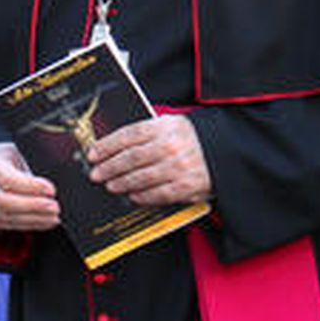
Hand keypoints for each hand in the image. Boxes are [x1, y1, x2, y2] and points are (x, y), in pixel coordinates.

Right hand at [0, 142, 58, 231]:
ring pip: (5, 217)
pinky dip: (28, 225)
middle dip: (33, 206)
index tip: (52, 190)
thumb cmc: (7, 157)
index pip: (8, 179)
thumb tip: (52, 186)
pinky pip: (6, 224)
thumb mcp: (17, 151)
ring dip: (33, 219)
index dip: (31, 187)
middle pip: (5, 202)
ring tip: (54, 217)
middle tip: (55, 207)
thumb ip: (31, 165)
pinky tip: (44, 222)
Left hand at [88, 115, 211, 206]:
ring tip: (110, 185)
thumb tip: (115, 145)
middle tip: (96, 173)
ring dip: (122, 182)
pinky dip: (144, 196)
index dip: (107, 145)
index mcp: (165, 126)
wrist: (226, 150)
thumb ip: (147, 132)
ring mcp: (180, 167)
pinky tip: (133, 196)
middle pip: (131, 158)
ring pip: (142, 177)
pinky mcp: (188, 186)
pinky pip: (160, 194)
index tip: (93, 154)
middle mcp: (171, 146)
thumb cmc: (193, 137)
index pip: (129, 135)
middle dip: (109, 167)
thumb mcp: (172, 124)